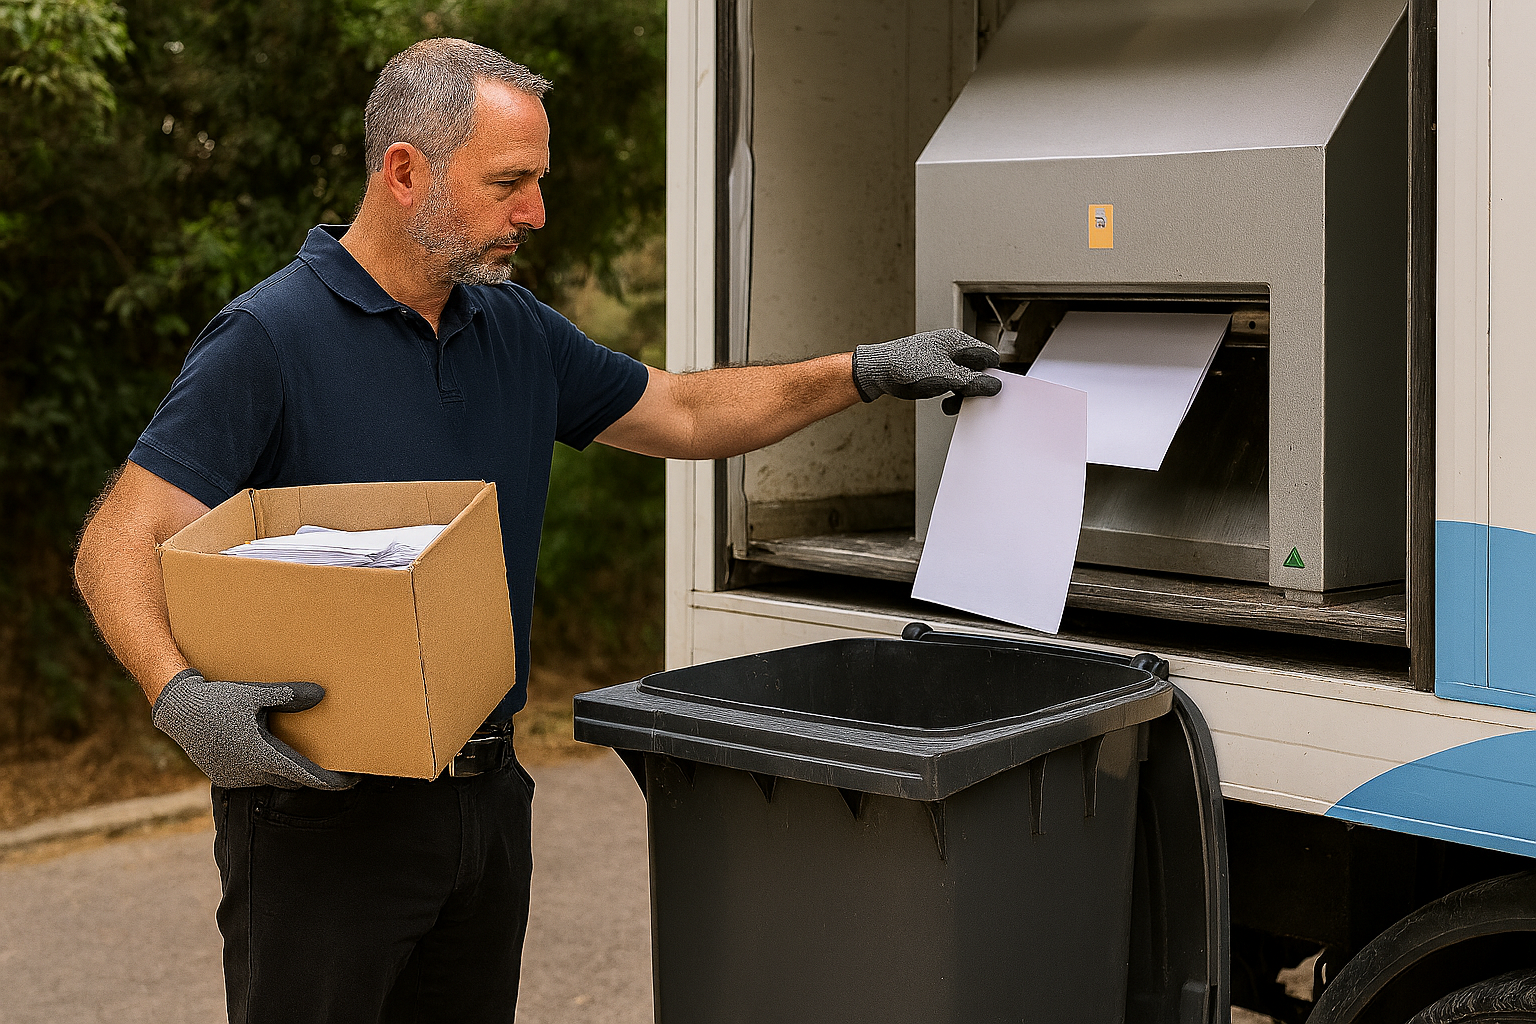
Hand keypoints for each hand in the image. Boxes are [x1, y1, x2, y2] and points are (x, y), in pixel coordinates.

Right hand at [151, 669, 355, 789]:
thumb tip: (321, 694)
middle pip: (293, 780)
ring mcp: (236, 777)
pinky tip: (275, 757)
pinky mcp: (224, 776)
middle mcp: (250, 772)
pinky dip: (270, 772)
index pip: (305, 776)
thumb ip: (288, 696)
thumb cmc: (218, 700)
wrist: (178, 711)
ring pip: (273, 780)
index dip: (331, 781)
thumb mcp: (254, 694)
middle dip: (314, 776)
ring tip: (308, 760)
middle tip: (337, 769)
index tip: (351, 781)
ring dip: (290, 773)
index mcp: (262, 755)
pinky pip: (255, 779)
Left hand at [850, 329, 1001, 402]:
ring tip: (952, 404)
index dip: (992, 373)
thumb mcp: (947, 377)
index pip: (988, 356)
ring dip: (961, 393)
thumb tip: (994, 385)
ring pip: (962, 377)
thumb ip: (973, 382)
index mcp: (957, 342)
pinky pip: (950, 382)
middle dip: (975, 386)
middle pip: (976, 368)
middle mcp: (950, 347)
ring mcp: (940, 358)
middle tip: (970, 401)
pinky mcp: (931, 369)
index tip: (991, 391)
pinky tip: (944, 402)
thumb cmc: (907, 367)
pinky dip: (950, 393)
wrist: (876, 371)